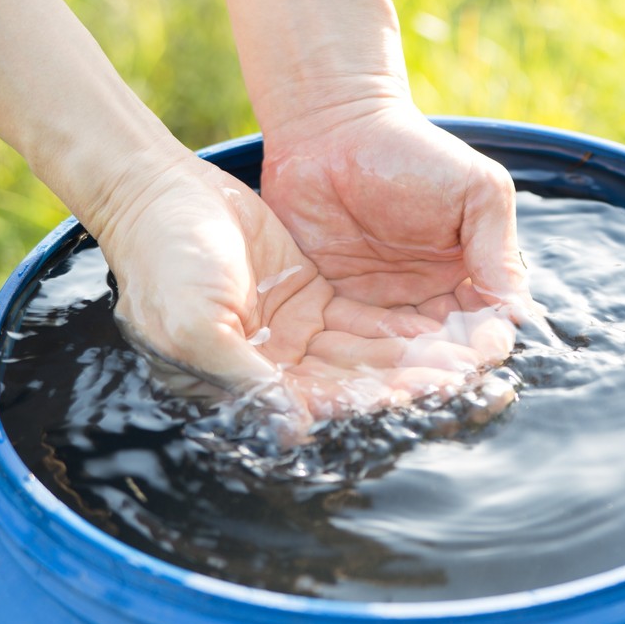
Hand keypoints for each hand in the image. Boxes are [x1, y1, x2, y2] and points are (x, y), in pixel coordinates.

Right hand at [100, 152, 492, 423]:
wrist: (156, 194)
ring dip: (415, 356)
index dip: (381, 398)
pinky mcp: (310, 300)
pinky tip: (442, 326)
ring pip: (367, 353)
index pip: (328, 401)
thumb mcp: (198, 324)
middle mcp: (279, 368)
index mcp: (250, 384)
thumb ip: (246, 380)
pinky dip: (400, 325)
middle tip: (468, 375)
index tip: (433, 390)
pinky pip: (364, 320)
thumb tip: (296, 429)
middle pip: (357, 382)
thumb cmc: (165, 261)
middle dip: (412, 380)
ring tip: (467, 354)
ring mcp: (296, 334)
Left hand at [259, 100, 530, 375]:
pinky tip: (352, 376)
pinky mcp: (331, 306)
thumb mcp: (474, 192)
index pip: (485, 325)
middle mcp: (427, 300)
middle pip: (441, 351)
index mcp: (469, 276)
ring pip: (395, 356)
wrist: (331, 127)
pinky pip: (345, 343)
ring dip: (397, 376)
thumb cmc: (412, 151)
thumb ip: (497, 250)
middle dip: (441, 371)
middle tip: (437, 386)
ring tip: (395, 391)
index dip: (484, 343)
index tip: (479, 355)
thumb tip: (520, 313)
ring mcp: (379, 306)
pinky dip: (352, 361)